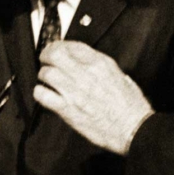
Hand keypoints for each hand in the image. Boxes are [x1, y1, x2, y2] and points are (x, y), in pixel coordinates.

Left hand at [33, 41, 152, 155]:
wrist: (133, 129)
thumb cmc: (131, 106)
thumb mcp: (121, 76)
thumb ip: (102, 67)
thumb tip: (87, 63)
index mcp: (100, 64)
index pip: (72, 45)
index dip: (60, 46)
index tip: (57, 49)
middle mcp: (85, 74)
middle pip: (54, 55)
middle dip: (46, 55)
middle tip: (45, 60)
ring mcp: (74, 91)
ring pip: (46, 73)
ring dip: (44, 75)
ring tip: (46, 80)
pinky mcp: (67, 109)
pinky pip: (43, 95)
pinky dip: (40, 93)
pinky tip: (45, 94)